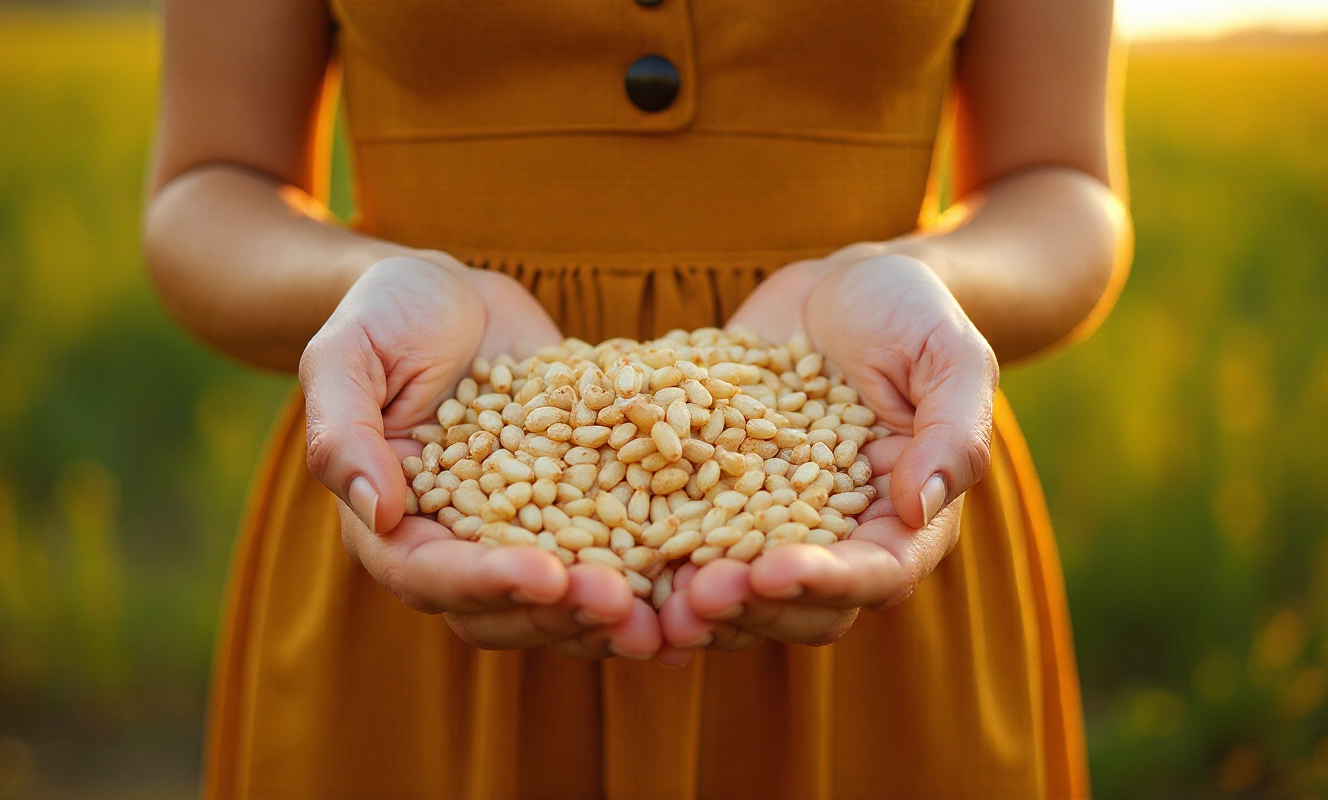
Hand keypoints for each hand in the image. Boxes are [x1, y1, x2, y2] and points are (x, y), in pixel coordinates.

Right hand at [300, 256, 659, 657]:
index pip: (432, 575)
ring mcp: (521, 531)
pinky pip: (613, 547)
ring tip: (673, 616)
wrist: (450, 293)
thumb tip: (378, 511)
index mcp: (392, 525)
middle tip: (626, 607)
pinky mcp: (576, 505)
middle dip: (565, 613)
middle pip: (506, 607)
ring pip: (565, 597)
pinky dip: (654, 568)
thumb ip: (345, 433)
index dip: (489, 582)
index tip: (548, 576)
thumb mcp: (346, 356)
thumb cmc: (384, 315)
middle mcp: (457, 544)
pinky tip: (706, 568)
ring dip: (616, 612)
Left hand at [658, 253, 995, 657]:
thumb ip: (951, 431)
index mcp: (906, 520)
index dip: (826, 582)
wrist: (841, 284)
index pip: (876, 573)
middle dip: (749, 607)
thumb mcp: (949, 355)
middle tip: (695, 598)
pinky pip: (682, 530)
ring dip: (692, 600)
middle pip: (798, 605)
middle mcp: (838, 537)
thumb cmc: (911, 313)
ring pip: (736, 586)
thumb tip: (919, 507)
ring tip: (648, 595)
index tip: (773, 570)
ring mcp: (770, 520)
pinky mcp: (714, 492)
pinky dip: (648, 547)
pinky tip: (605, 545)